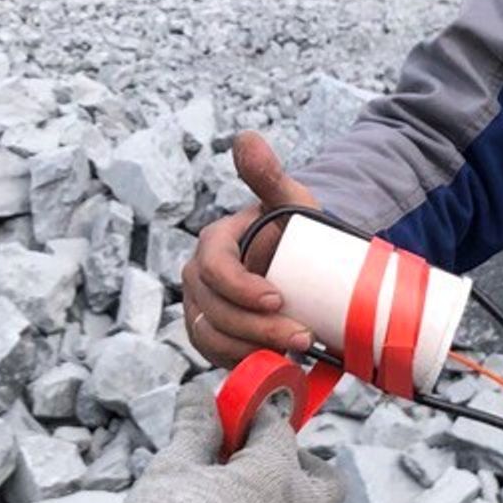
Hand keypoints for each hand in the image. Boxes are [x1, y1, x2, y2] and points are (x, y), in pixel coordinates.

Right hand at [180, 131, 318, 364]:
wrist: (302, 265)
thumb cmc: (295, 229)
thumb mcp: (288, 200)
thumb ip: (268, 172)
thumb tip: (245, 137)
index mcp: (213, 244)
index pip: (214, 269)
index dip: (240, 288)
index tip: (277, 300)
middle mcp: (199, 279)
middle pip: (214, 311)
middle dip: (256, 329)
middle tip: (303, 338)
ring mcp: (202, 310)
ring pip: (212, 338)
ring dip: (252, 350)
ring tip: (294, 354)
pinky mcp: (212, 337)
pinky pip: (217, 357)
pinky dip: (244, 363)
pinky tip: (275, 365)